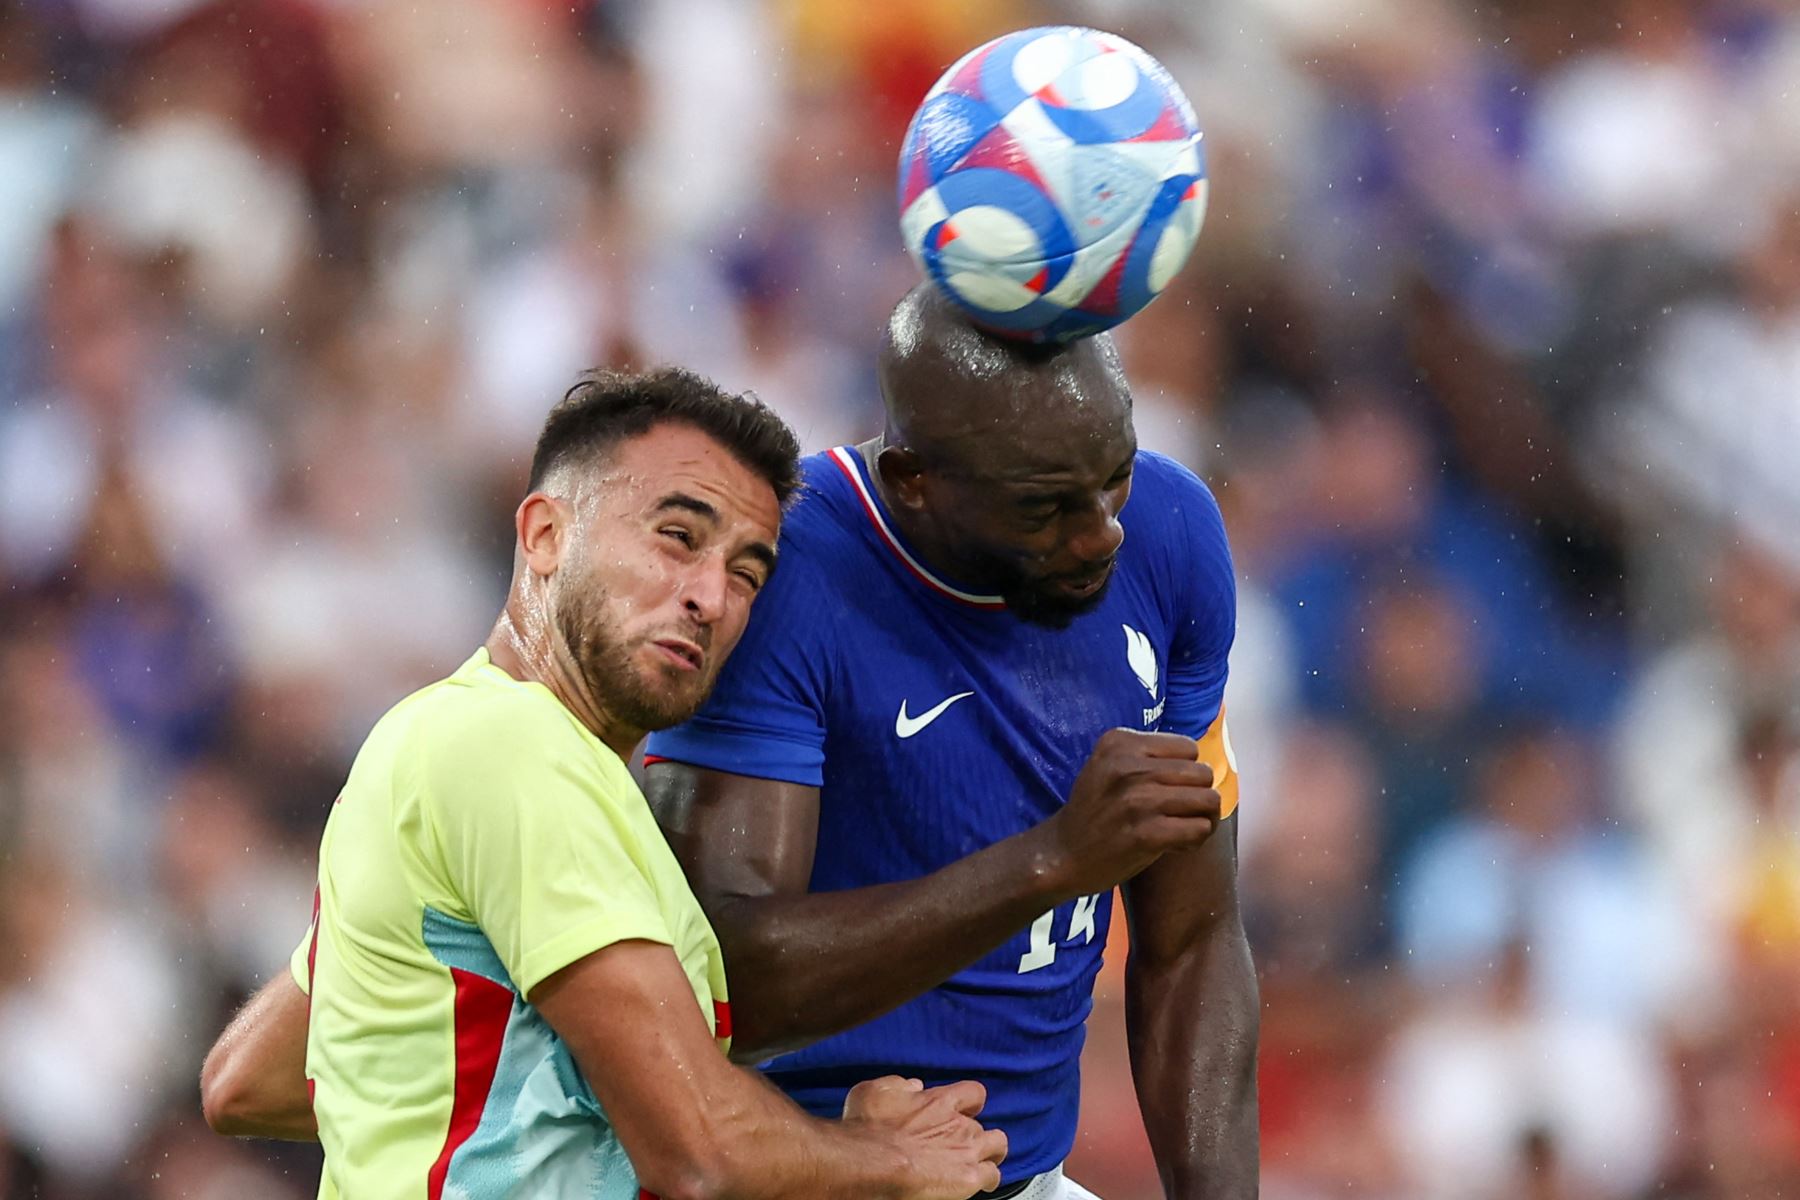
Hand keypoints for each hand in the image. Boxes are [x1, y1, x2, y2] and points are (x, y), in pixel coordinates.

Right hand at [842, 1076, 1006, 1198]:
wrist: (871, 1163)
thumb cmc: (868, 1129)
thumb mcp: (874, 1092)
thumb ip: (898, 1085)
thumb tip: (913, 1085)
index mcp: (939, 1101)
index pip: (974, 1093)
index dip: (971, 1102)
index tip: (966, 1109)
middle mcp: (959, 1124)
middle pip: (983, 1124)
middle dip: (974, 1133)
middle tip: (962, 1142)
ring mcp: (967, 1151)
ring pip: (998, 1145)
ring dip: (991, 1152)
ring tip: (981, 1160)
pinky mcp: (969, 1178)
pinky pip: (992, 1177)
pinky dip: (988, 1179)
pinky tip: (979, 1183)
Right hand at [1037, 728, 1221, 895]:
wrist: (1062, 854)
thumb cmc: (1094, 811)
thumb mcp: (1108, 766)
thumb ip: (1148, 758)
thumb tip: (1204, 767)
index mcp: (1119, 742)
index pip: (1188, 748)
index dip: (1185, 772)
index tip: (1168, 791)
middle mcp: (1127, 765)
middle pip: (1203, 773)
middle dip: (1199, 795)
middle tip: (1180, 814)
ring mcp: (1137, 799)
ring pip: (1208, 800)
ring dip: (1202, 819)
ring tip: (1181, 829)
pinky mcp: (1145, 833)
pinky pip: (1199, 829)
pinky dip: (1194, 840)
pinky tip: (1175, 845)